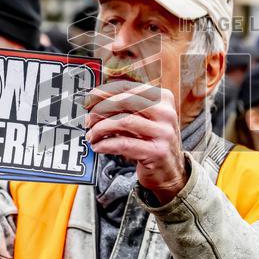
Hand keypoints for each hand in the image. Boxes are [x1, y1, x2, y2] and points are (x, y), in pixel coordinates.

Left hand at [85, 80, 186, 203]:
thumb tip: (94, 99)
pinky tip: (98, 147)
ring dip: (101, 128)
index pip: (128, 88)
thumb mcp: (145, 119)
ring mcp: (164, 133)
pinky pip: (124, 144)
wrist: (170, 170)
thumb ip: (126, 108)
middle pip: (125, 101)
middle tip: (88, 120)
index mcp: (163, 98)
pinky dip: (106, 144)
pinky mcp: (157, 152)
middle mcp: (166, 113)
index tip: (89, 100)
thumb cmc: (152, 141)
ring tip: (91, 136)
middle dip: (100, 110)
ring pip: (124, 122)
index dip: (104, 92)